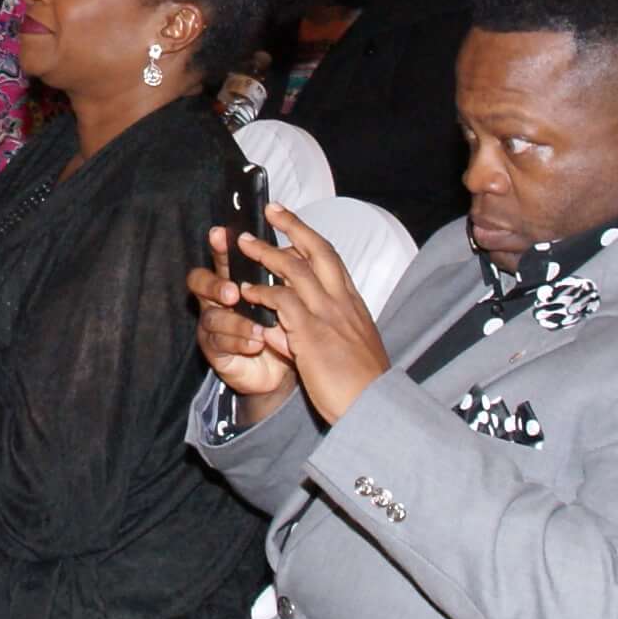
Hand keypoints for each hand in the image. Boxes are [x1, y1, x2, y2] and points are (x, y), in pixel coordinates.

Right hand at [187, 226, 298, 401]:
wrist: (283, 367)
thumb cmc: (282, 325)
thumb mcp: (286, 295)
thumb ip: (284, 274)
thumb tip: (294, 250)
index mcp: (235, 277)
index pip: (222, 256)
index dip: (219, 245)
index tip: (221, 234)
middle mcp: (218, 298)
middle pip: (200, 281)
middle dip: (214, 285)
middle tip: (233, 292)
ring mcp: (214, 324)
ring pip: (212, 316)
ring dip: (235, 321)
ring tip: (258, 327)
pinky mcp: (215, 350)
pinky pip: (220, 343)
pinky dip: (240, 341)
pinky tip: (257, 342)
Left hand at [189, 204, 389, 425]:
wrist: (373, 407)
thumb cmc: (358, 386)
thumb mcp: (338, 354)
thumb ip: (305, 338)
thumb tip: (277, 333)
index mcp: (352, 305)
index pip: (331, 260)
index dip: (311, 237)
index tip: (293, 223)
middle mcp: (342, 303)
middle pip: (317, 250)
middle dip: (293, 226)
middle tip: (271, 211)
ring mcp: (328, 315)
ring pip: (295, 269)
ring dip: (267, 254)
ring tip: (244, 244)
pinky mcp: (312, 333)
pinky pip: (282, 302)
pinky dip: (262, 293)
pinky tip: (246, 293)